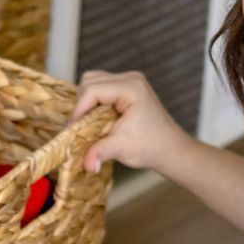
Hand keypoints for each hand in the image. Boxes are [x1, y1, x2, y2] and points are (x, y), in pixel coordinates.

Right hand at [70, 70, 190, 175]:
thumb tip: (86, 165)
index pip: (92, 90)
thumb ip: (100, 152)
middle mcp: (130, 79)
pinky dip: (94, 101)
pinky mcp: (128, 88)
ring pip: (94, 81)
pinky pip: (102, 87)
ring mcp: (130, 81)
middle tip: (79, 126)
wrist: (170, 149)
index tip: (72, 129)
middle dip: (81, 103)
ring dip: (86, 102)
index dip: (79, 109)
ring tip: (86, 122)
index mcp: (131, 88)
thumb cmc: (151, 146)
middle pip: (90, 80)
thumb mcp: (122, 148)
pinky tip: (96, 119)